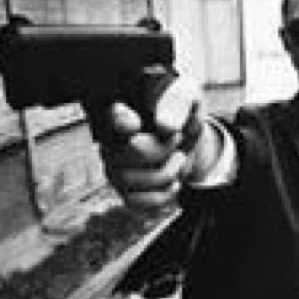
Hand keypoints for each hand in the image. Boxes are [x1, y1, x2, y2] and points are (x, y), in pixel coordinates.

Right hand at [99, 75, 206, 210]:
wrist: (188, 136)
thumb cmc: (180, 110)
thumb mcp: (187, 95)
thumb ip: (177, 102)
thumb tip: (165, 126)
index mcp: (121, 111)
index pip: (114, 116)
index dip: (122, 120)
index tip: (135, 122)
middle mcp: (110, 141)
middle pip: (133, 151)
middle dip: (164, 149)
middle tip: (178, 139)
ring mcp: (115, 168)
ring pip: (131, 181)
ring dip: (167, 174)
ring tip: (178, 160)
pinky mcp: (126, 191)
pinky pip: (136, 203)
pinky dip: (162, 197)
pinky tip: (173, 183)